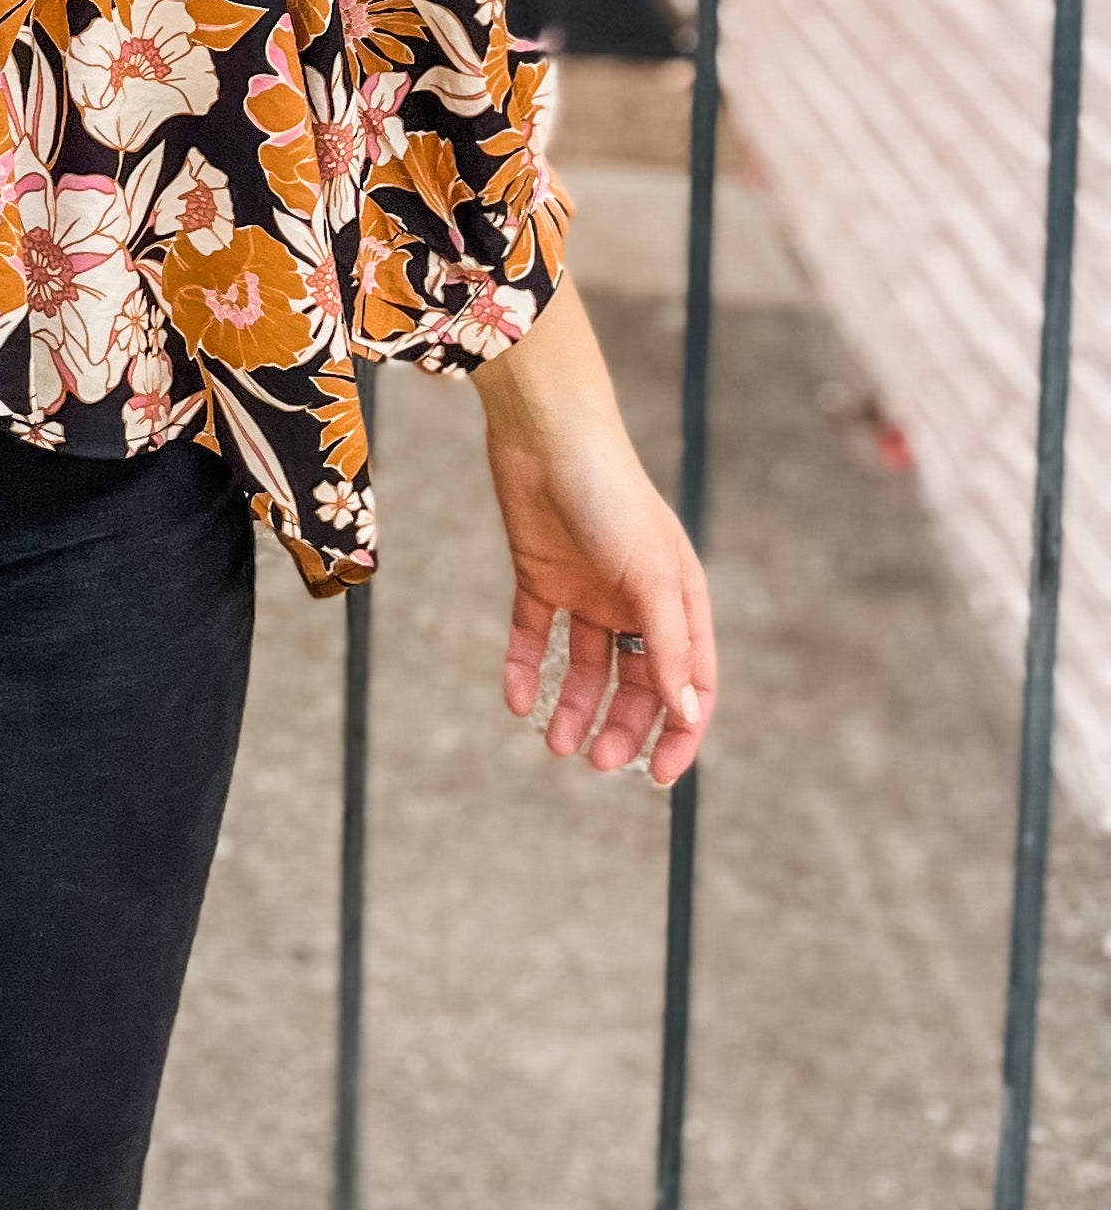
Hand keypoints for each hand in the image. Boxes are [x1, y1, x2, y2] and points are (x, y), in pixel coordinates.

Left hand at [487, 418, 714, 784]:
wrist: (547, 434)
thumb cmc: (612, 496)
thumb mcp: (651, 576)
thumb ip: (669, 646)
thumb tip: (687, 714)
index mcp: (677, 599)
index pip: (691, 682)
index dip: (680, 731)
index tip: (657, 775)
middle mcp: (634, 600)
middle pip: (635, 683)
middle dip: (620, 727)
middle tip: (595, 762)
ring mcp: (586, 589)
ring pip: (584, 668)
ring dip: (573, 709)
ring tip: (555, 743)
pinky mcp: (539, 575)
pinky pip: (534, 636)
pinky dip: (526, 669)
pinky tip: (518, 701)